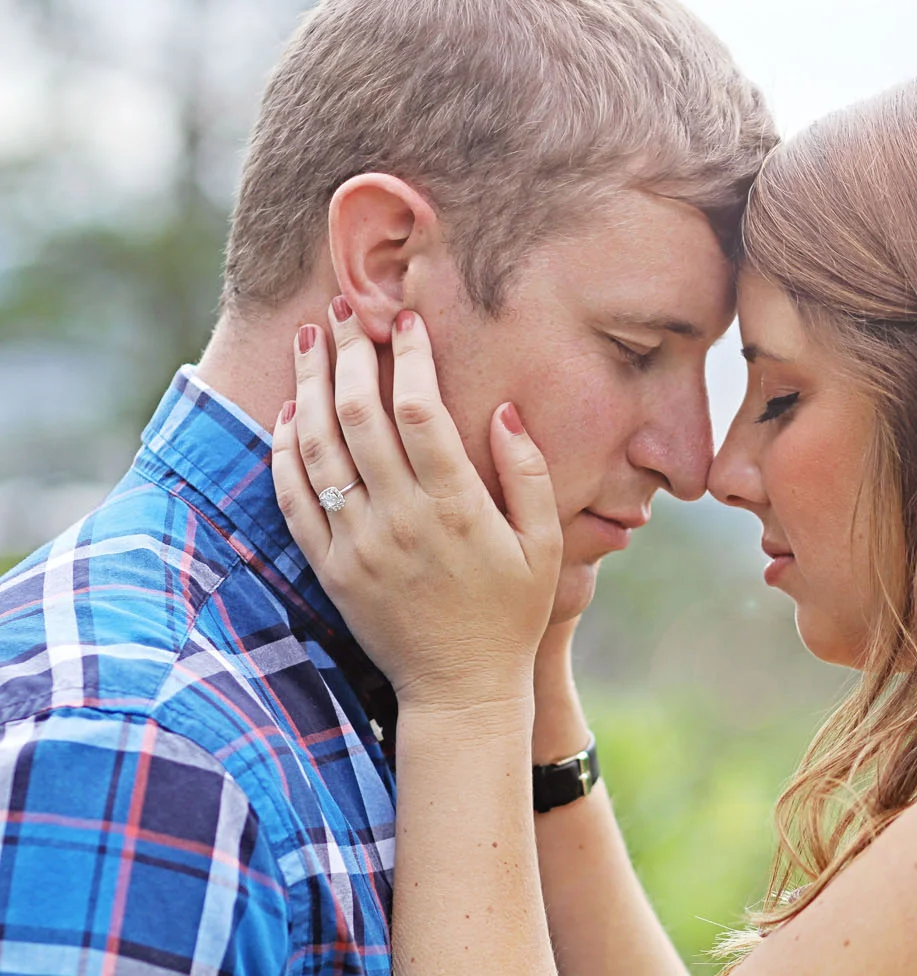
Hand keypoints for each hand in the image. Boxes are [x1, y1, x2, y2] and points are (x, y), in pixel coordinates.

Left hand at [270, 298, 562, 714]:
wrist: (459, 690)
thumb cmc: (511, 614)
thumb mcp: (544, 545)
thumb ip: (529, 474)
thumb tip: (506, 410)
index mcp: (455, 507)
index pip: (421, 410)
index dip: (410, 357)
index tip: (406, 319)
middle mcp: (398, 519)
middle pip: (359, 414)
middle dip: (350, 353)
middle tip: (346, 311)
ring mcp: (356, 543)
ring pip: (318, 446)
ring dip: (310, 385)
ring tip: (310, 341)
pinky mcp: (329, 566)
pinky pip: (293, 496)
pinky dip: (286, 448)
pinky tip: (290, 412)